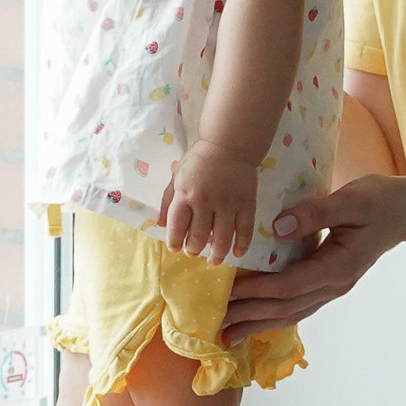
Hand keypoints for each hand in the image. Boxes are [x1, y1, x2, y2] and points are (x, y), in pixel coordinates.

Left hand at [157, 141, 258, 265]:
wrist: (228, 144)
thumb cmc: (199, 160)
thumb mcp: (177, 176)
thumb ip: (167, 201)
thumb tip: (160, 225)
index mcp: (185, 194)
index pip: (176, 226)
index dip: (174, 241)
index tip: (176, 247)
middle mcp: (205, 201)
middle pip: (198, 236)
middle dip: (193, 249)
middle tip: (193, 252)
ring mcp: (227, 204)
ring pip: (221, 239)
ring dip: (217, 254)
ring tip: (214, 261)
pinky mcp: (246, 204)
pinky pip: (244, 230)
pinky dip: (241, 245)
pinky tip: (237, 253)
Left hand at [219, 174, 405, 343]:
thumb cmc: (379, 200)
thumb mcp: (350, 199)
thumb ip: (314, 213)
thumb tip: (277, 227)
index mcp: (338, 267)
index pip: (289, 286)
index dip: (256, 292)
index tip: (228, 292)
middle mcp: (335, 285)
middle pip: (286, 308)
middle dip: (250, 317)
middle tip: (217, 323)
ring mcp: (334, 288)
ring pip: (292, 313)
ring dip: (259, 324)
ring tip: (229, 334)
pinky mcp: (330, 283)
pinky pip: (299, 306)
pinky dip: (274, 315)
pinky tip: (256, 320)